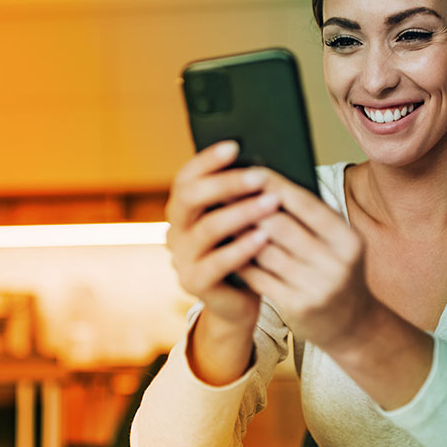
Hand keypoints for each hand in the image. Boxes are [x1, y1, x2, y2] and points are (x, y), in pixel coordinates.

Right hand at [165, 141, 280, 329]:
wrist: (239, 300)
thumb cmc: (245, 250)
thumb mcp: (241, 219)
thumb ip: (242, 196)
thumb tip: (265, 160)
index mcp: (182, 209)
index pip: (185, 177)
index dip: (207, 160)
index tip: (235, 145)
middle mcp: (175, 230)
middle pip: (189, 197)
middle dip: (226, 183)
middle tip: (260, 176)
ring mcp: (181, 258)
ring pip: (207, 229)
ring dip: (241, 213)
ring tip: (271, 203)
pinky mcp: (193, 283)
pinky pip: (217, 262)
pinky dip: (241, 247)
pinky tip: (264, 237)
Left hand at [237, 170, 373, 351]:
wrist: (352, 324)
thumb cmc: (334, 271)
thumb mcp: (336, 244)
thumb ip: (309, 218)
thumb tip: (265, 183)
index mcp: (348, 240)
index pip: (306, 204)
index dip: (275, 184)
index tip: (248, 169)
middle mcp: (336, 264)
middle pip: (281, 226)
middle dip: (249, 207)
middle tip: (223, 190)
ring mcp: (317, 288)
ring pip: (265, 252)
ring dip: (239, 233)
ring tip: (219, 216)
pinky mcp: (297, 307)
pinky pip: (259, 277)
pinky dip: (240, 260)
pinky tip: (226, 247)